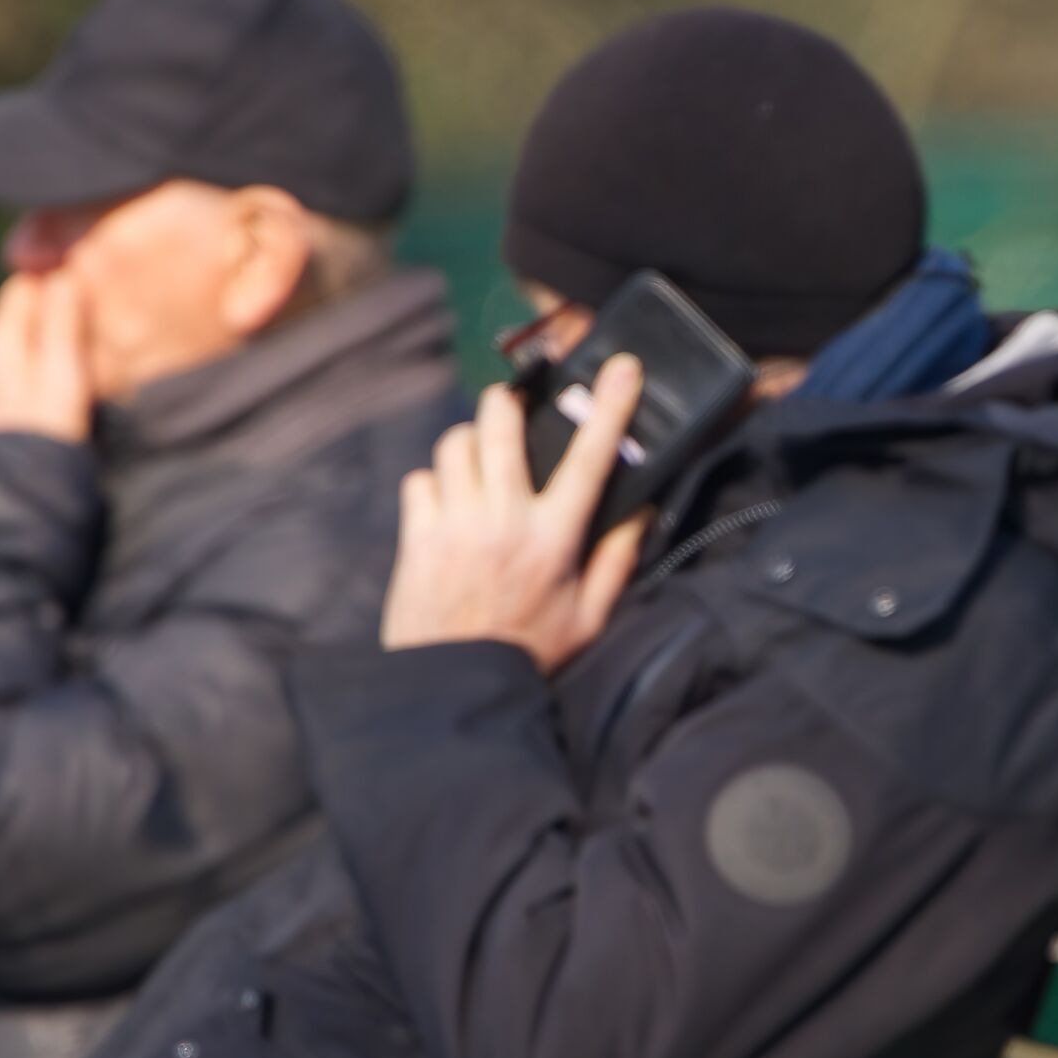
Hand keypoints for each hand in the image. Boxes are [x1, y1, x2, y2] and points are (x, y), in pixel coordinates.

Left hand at [0, 272, 93, 441]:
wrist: (16, 497)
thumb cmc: (46, 433)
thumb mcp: (63, 373)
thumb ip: (62, 322)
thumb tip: (63, 273)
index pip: (26, 285)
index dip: (60, 285)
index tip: (93, 298)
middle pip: (24, 315)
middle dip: (58, 317)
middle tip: (96, 334)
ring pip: (23, 345)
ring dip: (51, 348)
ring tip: (85, 367)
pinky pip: (19, 373)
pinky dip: (40, 373)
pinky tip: (62, 394)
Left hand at [382, 355, 648, 672]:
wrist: (456, 691)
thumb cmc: (526, 655)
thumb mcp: (588, 618)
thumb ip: (616, 561)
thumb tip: (642, 511)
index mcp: (554, 539)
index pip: (588, 459)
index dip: (610, 407)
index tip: (623, 367)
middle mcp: (504, 521)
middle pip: (500, 422)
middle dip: (505, 403)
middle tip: (510, 412)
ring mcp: (455, 525)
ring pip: (455, 445)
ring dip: (467, 448)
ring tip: (476, 471)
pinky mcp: (416, 538)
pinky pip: (419, 481)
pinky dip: (431, 487)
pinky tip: (443, 511)